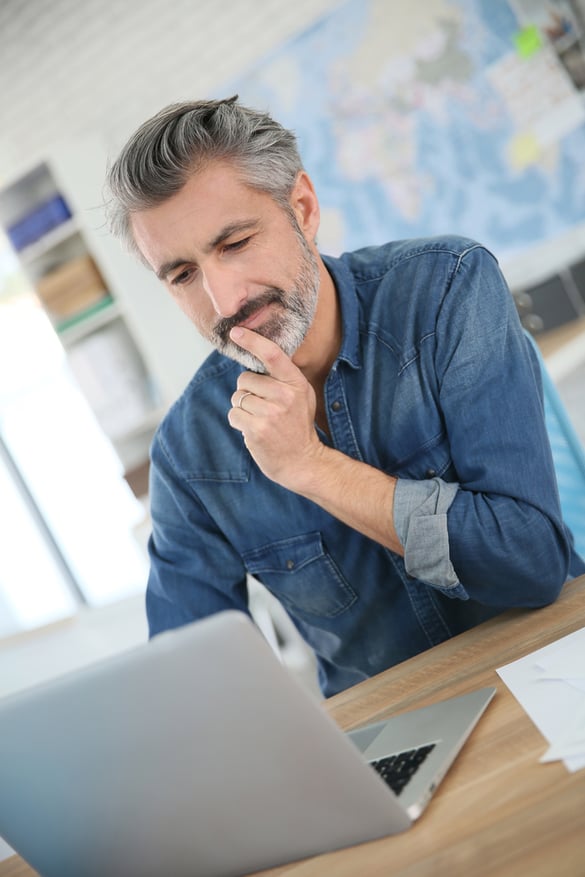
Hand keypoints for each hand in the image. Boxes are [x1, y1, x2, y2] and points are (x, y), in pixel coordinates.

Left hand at [227, 326, 323, 487]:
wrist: (303, 462)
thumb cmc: (297, 426)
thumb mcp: (301, 397)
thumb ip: (283, 378)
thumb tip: (255, 356)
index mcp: (296, 383)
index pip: (272, 354)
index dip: (252, 341)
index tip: (236, 332)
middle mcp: (285, 396)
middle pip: (245, 379)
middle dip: (247, 391)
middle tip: (263, 407)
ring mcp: (271, 414)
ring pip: (237, 398)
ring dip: (242, 409)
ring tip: (261, 421)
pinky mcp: (258, 430)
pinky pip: (233, 415)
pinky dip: (239, 422)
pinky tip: (255, 430)